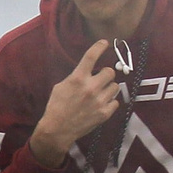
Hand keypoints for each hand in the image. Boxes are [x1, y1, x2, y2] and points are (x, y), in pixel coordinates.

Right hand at [27, 42, 119, 166]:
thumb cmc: (56, 106)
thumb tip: (87, 70)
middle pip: (110, 72)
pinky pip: (116, 101)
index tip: (104, 43)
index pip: (91, 56)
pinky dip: (110, 102)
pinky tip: (101, 104)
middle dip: (106, 74)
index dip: (99, 47)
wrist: (58, 130)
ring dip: (109, 87)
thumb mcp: (61, 86)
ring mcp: (99, 101)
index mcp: (77, 78)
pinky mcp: (104, 113)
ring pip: (116, 86)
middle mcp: (90, 88)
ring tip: (101, 93)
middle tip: (100, 79)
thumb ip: (76, 77)